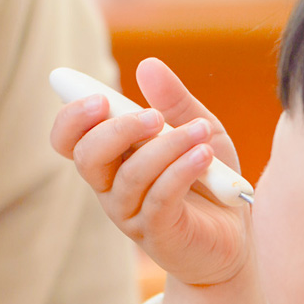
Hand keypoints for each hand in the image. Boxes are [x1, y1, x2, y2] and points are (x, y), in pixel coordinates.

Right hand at [50, 57, 251, 287]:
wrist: (235, 237)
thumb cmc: (208, 179)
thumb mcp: (198, 128)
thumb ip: (174, 100)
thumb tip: (147, 65)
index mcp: (110, 158)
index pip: (68, 139)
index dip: (71, 117)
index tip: (97, 96)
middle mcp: (110, 187)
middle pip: (86, 157)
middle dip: (115, 130)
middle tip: (152, 115)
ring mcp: (131, 213)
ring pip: (130, 176)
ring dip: (166, 147)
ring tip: (200, 131)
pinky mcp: (158, 233)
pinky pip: (159, 198)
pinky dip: (181, 171)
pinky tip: (205, 155)